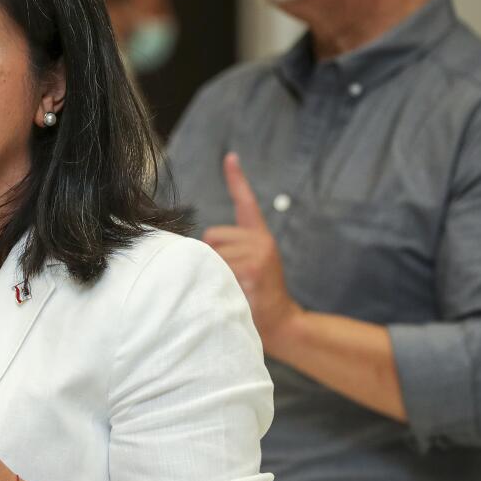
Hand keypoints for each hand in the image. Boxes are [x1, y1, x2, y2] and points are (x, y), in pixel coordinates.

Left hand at [203, 152, 302, 356]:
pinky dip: (217, 283)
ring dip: (211, 273)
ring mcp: (258, 254)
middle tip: (228, 278)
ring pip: (211, 254)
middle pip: (211, 236)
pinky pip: (217, 270)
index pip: (246, 202)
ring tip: (233, 288)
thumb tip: (198, 247)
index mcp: (259, 237)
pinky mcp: (252, 269)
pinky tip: (235, 294)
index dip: (237, 179)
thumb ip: (229, 252)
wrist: (282, 323)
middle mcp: (260, 240)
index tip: (230, 157)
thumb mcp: (247, 269)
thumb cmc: (256, 298)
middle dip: (210, 256)